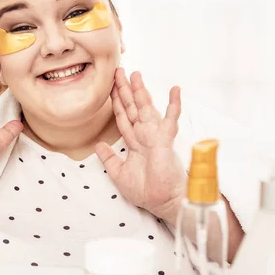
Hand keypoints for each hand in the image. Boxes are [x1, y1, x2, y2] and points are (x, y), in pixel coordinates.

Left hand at [95, 68, 186, 223]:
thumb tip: (99, 145)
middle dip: (125, 89)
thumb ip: (109, 159)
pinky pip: (169, 120)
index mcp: (134, 142)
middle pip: (132, 107)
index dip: (116, 102)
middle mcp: (144, 136)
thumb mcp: (119, 174)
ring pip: (145, 108)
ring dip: (141, 91)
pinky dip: (173, 104)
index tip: (110, 87)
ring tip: (136, 74)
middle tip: (118, 71)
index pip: (123, 117)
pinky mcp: (165, 141)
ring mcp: (155, 136)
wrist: (161, 202)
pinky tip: (175, 89)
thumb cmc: (145, 191)